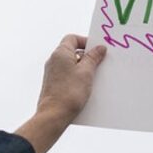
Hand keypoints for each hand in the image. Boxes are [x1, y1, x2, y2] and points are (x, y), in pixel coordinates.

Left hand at [15, 34, 106, 152]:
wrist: (54, 114)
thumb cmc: (69, 92)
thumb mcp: (86, 72)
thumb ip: (93, 58)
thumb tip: (99, 48)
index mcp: (60, 53)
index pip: (72, 38)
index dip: (86, 41)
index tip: (98, 49)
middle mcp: (54, 61)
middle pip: (73, 51)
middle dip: (88, 56)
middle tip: (100, 63)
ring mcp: (53, 73)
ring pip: (71, 64)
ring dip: (84, 68)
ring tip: (95, 76)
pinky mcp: (54, 83)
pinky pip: (68, 75)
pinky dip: (78, 77)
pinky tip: (87, 86)